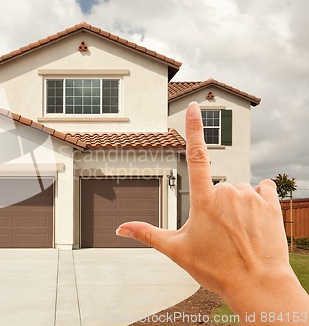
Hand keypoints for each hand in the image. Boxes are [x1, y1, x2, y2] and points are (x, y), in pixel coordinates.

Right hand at [116, 102, 307, 324]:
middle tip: (218, 233)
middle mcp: (228, 192)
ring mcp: (251, 196)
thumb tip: (120, 229)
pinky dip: (257, 199)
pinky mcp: (270, 203)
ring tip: (237, 232)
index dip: (194, 128)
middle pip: (217, 186)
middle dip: (215, 204)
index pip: (196, 155)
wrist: (258, 285)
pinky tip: (255, 220)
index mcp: (203, 200)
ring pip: (238, 190)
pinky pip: (262, 188)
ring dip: (236, 204)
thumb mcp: (177, 250)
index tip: (194, 107)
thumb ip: (147, 233)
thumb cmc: (216, 269)